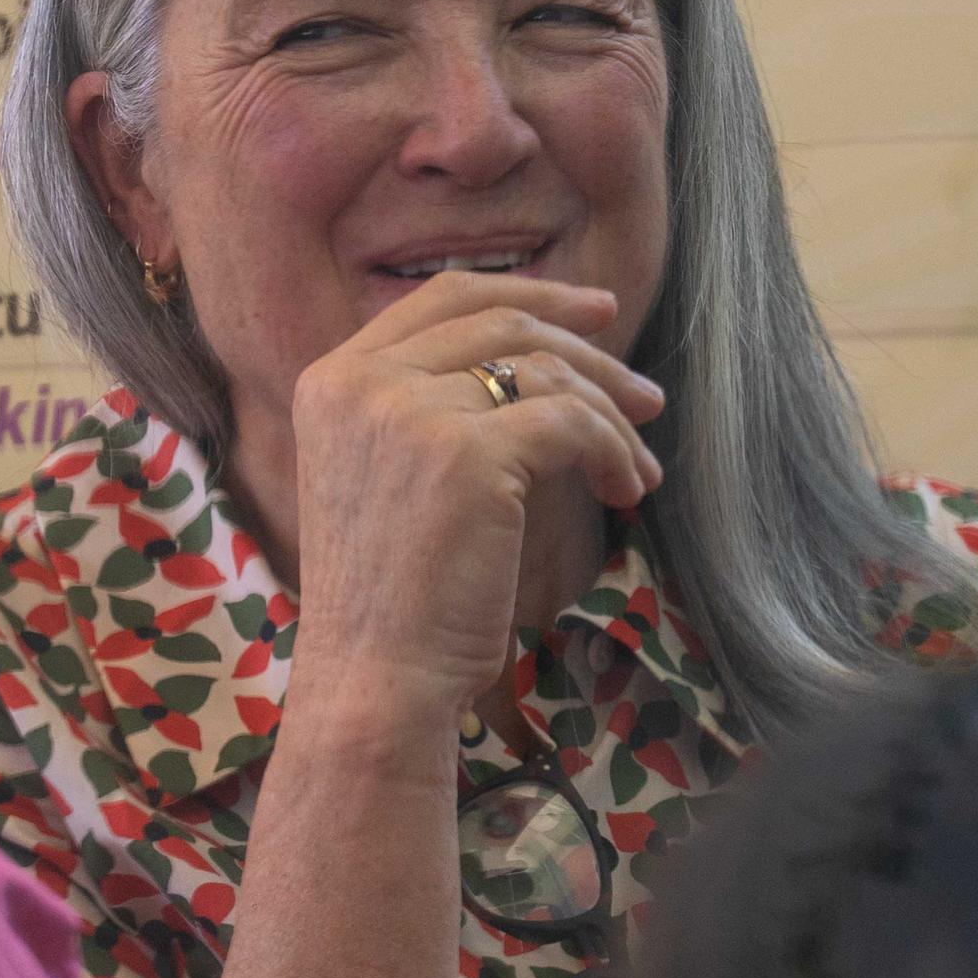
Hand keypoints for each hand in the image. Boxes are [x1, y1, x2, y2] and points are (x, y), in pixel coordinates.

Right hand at [275, 271, 665, 727]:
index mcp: (333, 380)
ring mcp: (410, 410)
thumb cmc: (392, 603)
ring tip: (640, 466)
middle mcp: (362, 381)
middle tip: (644, 393)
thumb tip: (537, 367)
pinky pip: (571, 422)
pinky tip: (627, 490)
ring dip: (610, 414)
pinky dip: (613, 451)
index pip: (442, 298)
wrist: (375, 681)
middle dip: (587, 350)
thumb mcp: (387, 479)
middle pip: (500, 322)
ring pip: (544, 371)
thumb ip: (427, 412)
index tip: (592, 315)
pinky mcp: (466, 452)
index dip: (527, 296)